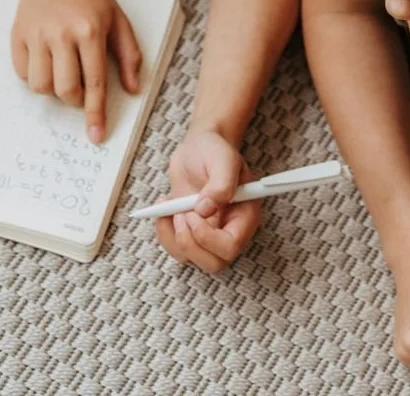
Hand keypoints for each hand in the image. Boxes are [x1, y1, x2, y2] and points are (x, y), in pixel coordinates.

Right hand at [11, 0, 140, 141]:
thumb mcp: (118, 20)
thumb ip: (129, 55)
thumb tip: (133, 89)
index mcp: (90, 32)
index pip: (96, 82)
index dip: (96, 112)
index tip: (97, 135)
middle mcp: (62, 36)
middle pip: (66, 90)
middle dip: (75, 101)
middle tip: (82, 89)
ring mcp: (37, 37)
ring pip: (42, 87)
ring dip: (54, 90)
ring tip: (64, 72)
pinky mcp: (17, 38)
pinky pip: (24, 75)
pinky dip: (36, 77)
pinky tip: (47, 61)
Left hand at [156, 130, 261, 272]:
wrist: (199, 147)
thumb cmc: (215, 151)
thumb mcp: (223, 159)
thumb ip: (221, 184)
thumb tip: (205, 210)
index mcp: (245, 216)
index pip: (231, 246)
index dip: (209, 238)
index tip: (193, 214)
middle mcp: (229, 230)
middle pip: (213, 263)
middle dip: (190, 243)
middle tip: (180, 215)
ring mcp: (208, 234)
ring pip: (190, 258)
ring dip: (173, 236)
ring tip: (170, 205)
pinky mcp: (190, 232)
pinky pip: (175, 248)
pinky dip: (163, 232)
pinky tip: (164, 208)